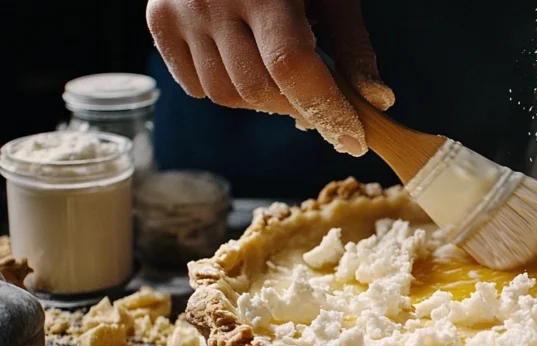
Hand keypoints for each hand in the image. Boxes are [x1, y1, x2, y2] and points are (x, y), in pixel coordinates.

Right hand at [145, 0, 393, 154]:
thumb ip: (352, 43)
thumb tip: (377, 101)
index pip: (292, 66)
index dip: (326, 110)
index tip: (353, 141)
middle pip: (258, 89)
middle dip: (300, 108)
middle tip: (324, 105)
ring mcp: (178, 10)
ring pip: (225, 95)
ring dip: (265, 103)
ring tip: (286, 81)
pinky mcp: (158, 21)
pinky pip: (196, 86)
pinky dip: (229, 90)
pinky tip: (249, 66)